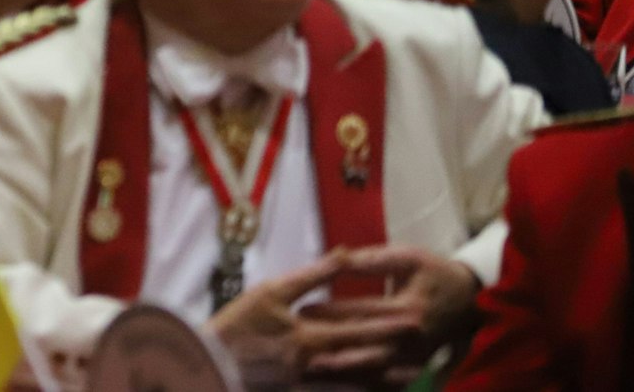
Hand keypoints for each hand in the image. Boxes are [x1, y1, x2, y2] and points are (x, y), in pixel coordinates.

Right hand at [205, 249, 417, 382]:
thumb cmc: (238, 323)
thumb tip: (342, 255)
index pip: (359, 330)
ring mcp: (308, 384)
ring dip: (382, 381)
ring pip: (353, 384)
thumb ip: (311, 277)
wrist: (210, 362)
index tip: (415, 320)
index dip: (388, 325)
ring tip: (408, 377)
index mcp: (310, 337)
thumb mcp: (271, 292)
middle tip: (423, 355)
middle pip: (364, 362)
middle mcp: (315, 365)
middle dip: (395, 357)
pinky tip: (367, 390)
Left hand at [296, 246, 480, 381]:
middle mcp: (411, 338)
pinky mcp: (415, 367)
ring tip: (312, 366)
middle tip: (298, 344)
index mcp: (408, 308)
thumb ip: (372, 260)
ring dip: (344, 369)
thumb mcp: (407, 258)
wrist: (470, 300)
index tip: (302, 309)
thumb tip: (337, 256)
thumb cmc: (433, 273)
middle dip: (331, 345)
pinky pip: (387, 380)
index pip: (363, 311)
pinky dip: (364, 382)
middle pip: (365, 345)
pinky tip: (339, 382)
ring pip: (374, 369)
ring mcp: (415, 357)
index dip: (332, 311)